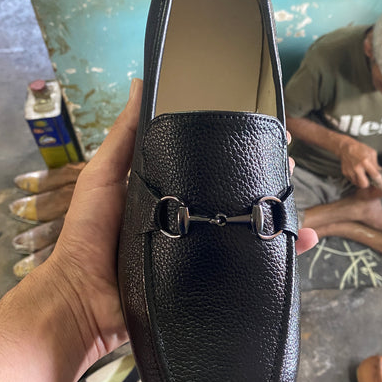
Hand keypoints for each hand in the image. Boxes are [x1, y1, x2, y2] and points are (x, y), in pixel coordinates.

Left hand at [50, 80, 317, 357]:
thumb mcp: (104, 175)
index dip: (238, 153)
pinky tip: (297, 247)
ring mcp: (201, 252)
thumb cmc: (89, 232)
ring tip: (298, 209)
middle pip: (236, 199)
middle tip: (288, 170)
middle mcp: (190, 220)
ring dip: (277, 220)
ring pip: (247, 232)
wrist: (84, 298)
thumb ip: (124, 136)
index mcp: (172, 194)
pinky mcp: (207, 281)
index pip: (212, 168)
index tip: (262, 136)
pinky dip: (276, 260)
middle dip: (265, 183)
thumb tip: (140, 83)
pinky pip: (245, 269)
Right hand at [338, 138, 381, 190]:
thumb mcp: (371, 153)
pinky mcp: (345, 173)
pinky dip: (356, 178)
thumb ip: (376, 164)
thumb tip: (381, 172)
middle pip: (364, 184)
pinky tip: (357, 172)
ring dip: (361, 181)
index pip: (375, 175)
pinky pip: (352, 180)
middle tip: (369, 179)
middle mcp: (357, 168)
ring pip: (358, 184)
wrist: (345, 148)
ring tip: (362, 175)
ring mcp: (350, 171)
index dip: (381, 182)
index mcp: (365, 162)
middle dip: (368, 183)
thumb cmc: (360, 149)